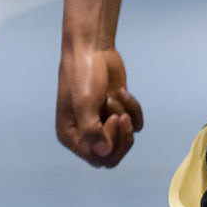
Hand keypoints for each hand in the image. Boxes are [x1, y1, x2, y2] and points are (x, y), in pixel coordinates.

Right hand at [56, 44, 142, 167]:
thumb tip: (105, 154)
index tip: (113, 120)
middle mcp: (86, 134)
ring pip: (126, 139)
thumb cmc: (82, 73)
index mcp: (71, 135)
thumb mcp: (84, 103)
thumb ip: (92, 131)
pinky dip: (133, 108)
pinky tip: (121, 91)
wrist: (93, 48)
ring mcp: (103, 125)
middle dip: (122, 138)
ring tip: (115, 94)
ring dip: (125, 115)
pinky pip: (136, 124)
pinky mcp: (119, 114)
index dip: (110, 145)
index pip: (97, 158)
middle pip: (113, 156)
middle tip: (123, 117)